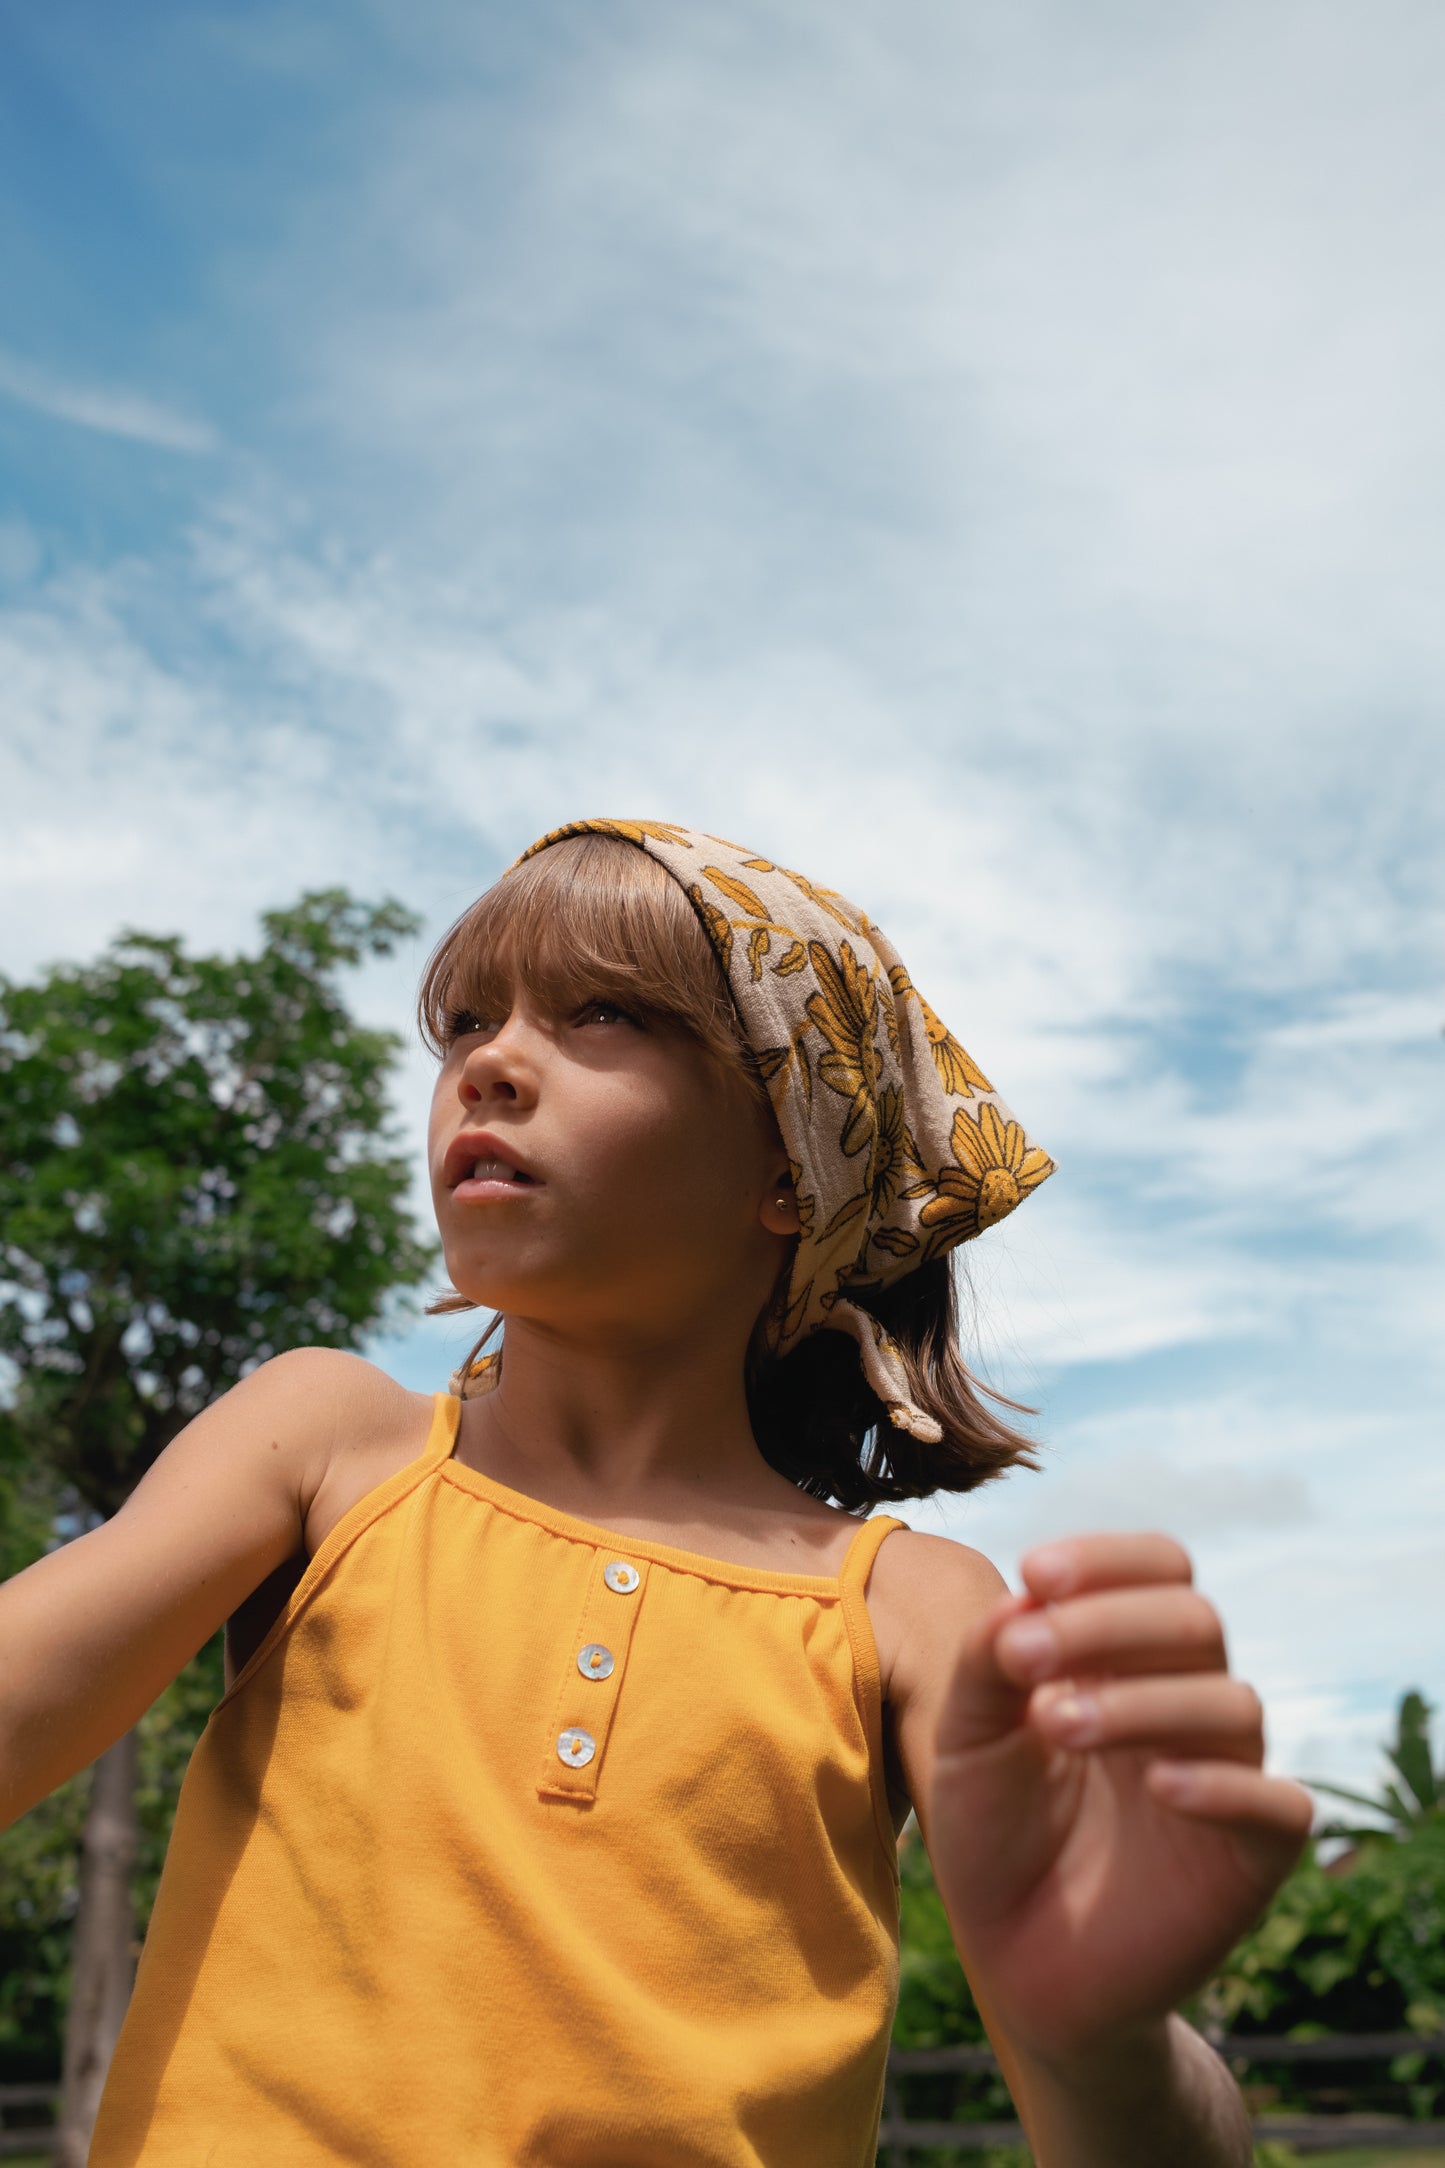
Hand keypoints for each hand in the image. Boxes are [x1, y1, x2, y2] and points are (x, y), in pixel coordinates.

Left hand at [924, 1532, 1311, 2066]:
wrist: (1018, 1965)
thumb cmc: (996, 1834)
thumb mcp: (967, 1737)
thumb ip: (987, 1662)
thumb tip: (1023, 1596)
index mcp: (1128, 1658)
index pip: (1158, 1569)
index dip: (1108, 1559)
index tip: (1034, 1572)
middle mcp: (1187, 1702)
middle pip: (1196, 1619)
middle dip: (1106, 1624)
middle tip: (1022, 1659)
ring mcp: (1226, 1776)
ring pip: (1233, 1703)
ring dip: (1142, 1700)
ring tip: (1054, 1724)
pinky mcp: (1253, 1858)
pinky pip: (1280, 1805)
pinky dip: (1223, 1786)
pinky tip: (1157, 1785)